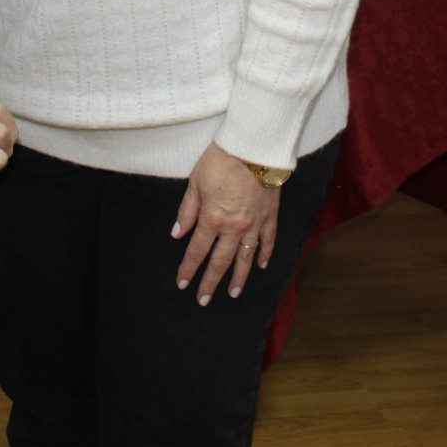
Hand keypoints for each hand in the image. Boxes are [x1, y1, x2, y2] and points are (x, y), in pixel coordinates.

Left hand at [172, 142, 280, 305]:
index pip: (197, 251)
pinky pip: (268, 241)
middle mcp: (233, 227)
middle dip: (210, 282)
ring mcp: (254, 223)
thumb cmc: (221, 160)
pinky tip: (261, 266)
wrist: (254, 146)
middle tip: (204, 300)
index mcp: (212, 218)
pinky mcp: (269, 216)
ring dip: (238, 278)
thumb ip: (187, 211)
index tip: (182, 284)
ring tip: (233, 294)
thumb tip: (177, 234)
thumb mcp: (195, 182)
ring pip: (245, 258)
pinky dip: (264, 255)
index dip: (188, 269)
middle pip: (220, 261)